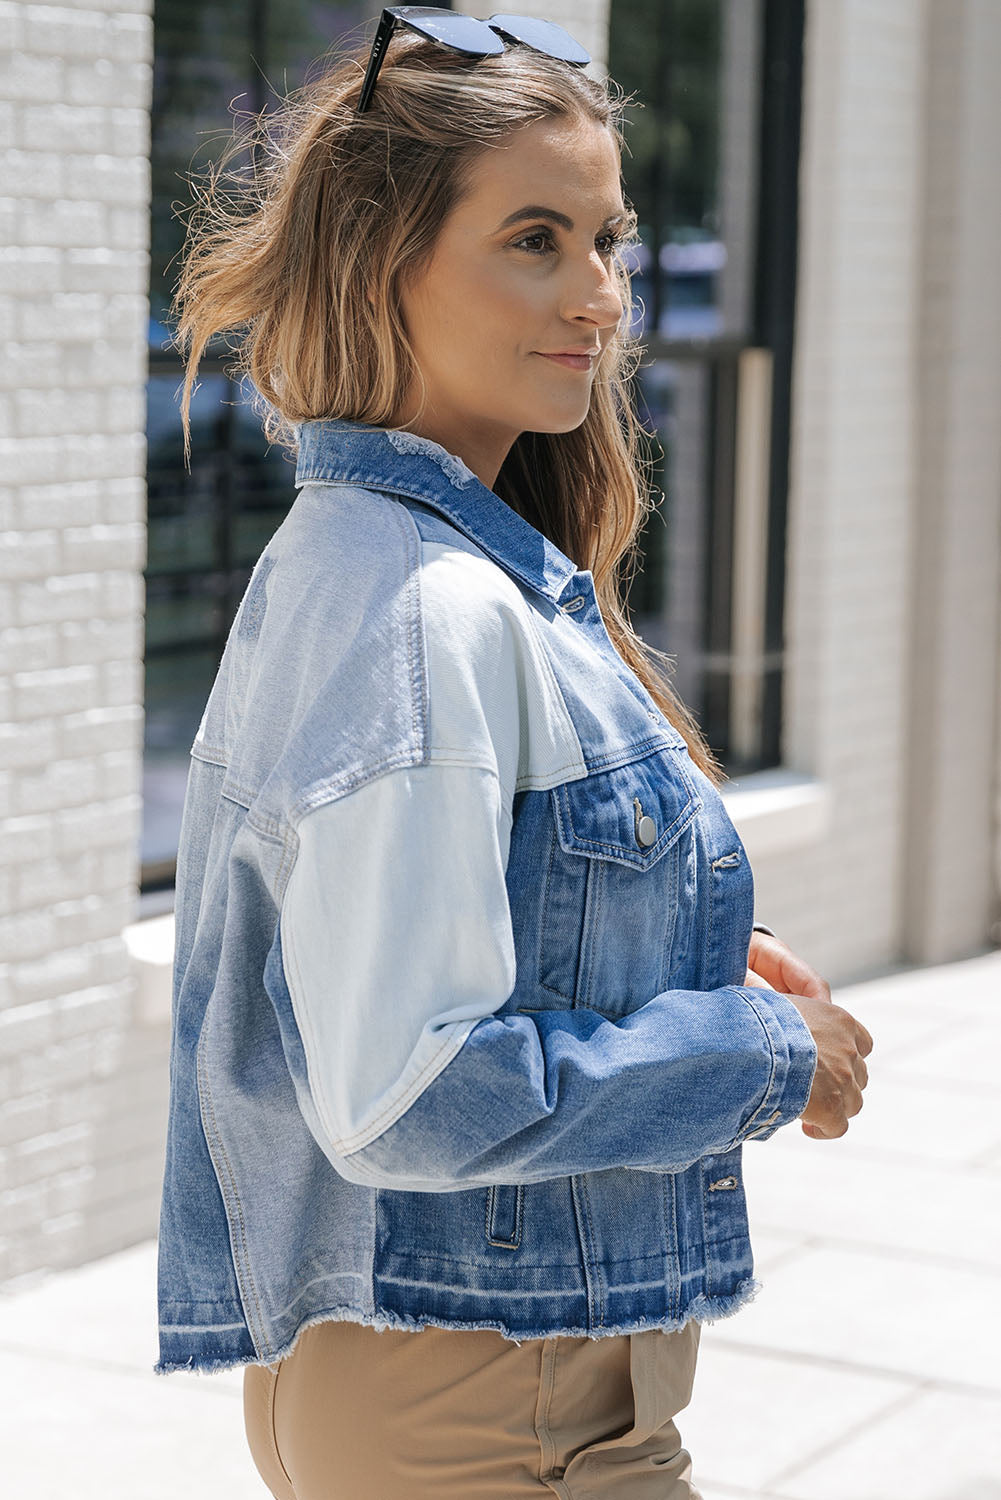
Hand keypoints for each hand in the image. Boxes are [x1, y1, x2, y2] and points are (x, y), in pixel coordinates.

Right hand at [743, 929, 864, 1139]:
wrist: (756, 1044)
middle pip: (859, 1074)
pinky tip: (807, 1127)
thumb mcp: (778, 1003)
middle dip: (840, 1082)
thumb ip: (788, 1012)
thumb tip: (767, 1002)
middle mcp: (849, 1050)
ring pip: (853, 1102)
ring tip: (811, 1110)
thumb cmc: (756, 1018)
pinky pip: (838, 1127)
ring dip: (834, 1106)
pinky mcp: (832, 1107)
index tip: (826, 1063)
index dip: (847, 1054)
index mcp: (840, 1021)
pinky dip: (825, 1129)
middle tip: (815, 1088)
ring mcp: (844, 1079)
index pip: (863, 1042)